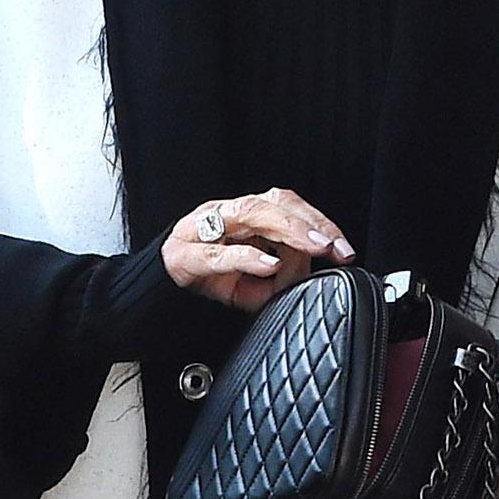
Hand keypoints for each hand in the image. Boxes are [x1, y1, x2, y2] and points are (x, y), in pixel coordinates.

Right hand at [163, 186, 354, 312]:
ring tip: (313, 247)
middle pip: (272, 203)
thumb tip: (309, 269)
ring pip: (249, 214)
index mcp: (244, 215)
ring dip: (287, 229)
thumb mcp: (254, 283)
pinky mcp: (185, 255)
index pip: (286, 204)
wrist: (156, 295)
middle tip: (333, 246)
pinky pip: (218, 253)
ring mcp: (204, 230)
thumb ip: (282, 274)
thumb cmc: (208, 281)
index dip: (317, 221)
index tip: (342, 246)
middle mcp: (225, 213)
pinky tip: (268, 264)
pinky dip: (246, 257)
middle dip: (308, 223)